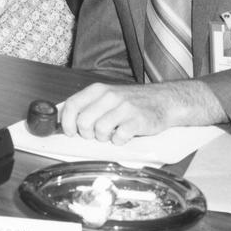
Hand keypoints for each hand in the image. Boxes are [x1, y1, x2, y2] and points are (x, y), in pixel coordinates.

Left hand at [59, 80, 224, 142]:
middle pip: (84, 122)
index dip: (67, 122)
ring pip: (100, 131)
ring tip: (111, 134)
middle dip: (86, 134)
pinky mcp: (137, 120)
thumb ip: (89, 106)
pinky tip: (123, 136)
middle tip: (95, 134)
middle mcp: (109, 96)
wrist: (163, 100)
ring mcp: (124, 108)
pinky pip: (119, 137)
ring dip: (103, 138)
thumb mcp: (107, 96)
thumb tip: (67, 122)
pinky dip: (119, 141)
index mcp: (98, 90)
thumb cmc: (132, 101)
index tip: (70, 132)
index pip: (72, 105)